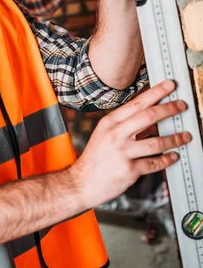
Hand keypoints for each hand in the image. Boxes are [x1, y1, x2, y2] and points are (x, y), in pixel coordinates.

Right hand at [71, 80, 190, 209]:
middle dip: (169, 109)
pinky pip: (154, 163)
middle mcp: (116, 134)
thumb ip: (126, 125)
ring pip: (156, 142)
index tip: (169, 85)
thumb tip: (152, 117)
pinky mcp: (129, 170)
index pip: (137, 103)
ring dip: (174, 138)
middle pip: (148, 116)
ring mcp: (123, 152)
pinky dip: (167, 159)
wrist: (82, 182)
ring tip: (185, 136)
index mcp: (110, 122)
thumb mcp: (105, 133)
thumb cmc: (96, 157)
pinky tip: (173, 156)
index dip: (156, 93)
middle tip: (181, 105)